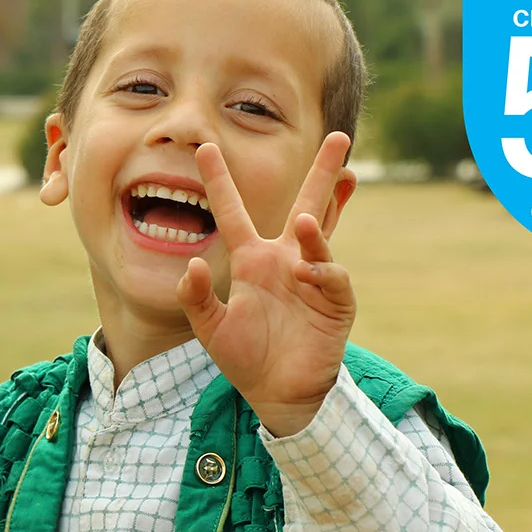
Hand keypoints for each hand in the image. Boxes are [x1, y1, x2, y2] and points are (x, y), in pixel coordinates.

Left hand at [176, 133, 355, 437]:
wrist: (278, 395)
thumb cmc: (246, 358)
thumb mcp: (210, 328)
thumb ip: (197, 297)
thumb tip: (194, 264)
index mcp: (253, 261)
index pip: (234, 212)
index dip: (219, 181)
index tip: (205, 148)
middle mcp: (286, 260)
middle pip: (306, 204)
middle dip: (322, 172)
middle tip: (338, 136)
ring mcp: (313, 278)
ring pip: (323, 235)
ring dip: (318, 222)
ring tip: (303, 220)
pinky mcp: (334, 302)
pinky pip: (332, 278)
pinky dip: (322, 271)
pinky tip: (307, 272)